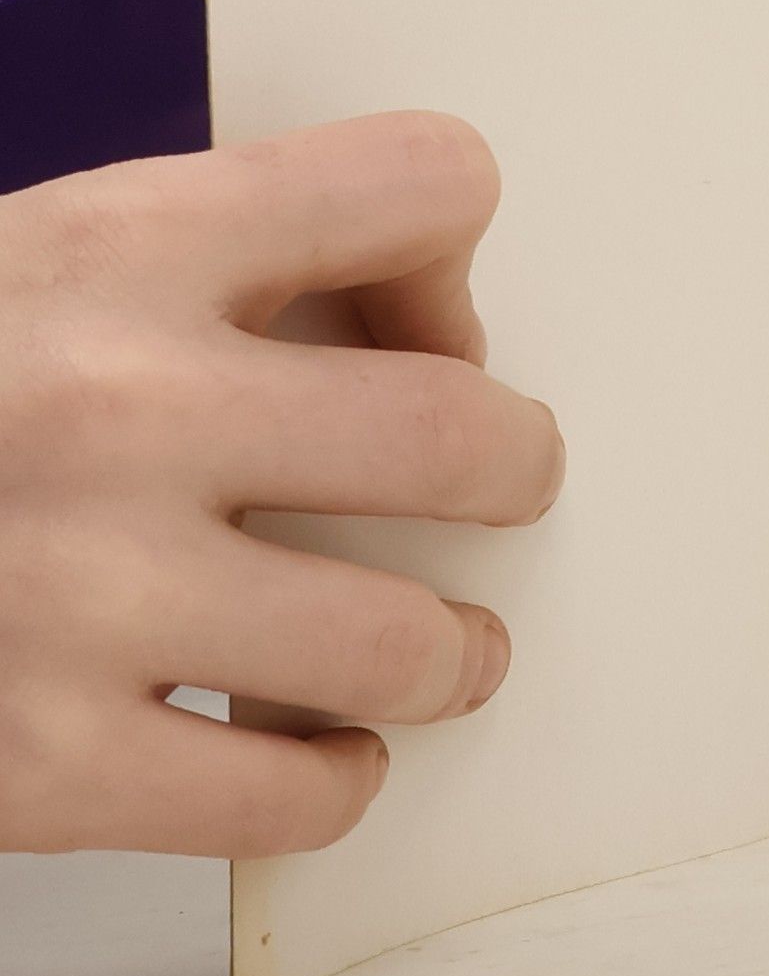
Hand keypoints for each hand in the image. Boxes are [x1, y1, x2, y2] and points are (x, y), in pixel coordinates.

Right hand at [0, 113, 564, 856]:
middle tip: (496, 487)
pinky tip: (310, 743)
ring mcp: (77, 595)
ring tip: (437, 646)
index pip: (422, 181)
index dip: (449, 249)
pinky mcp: (35, 767)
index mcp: (116, 246)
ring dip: (454, 651)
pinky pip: (294, 794)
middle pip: (466, 435)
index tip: (422, 310)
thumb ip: (216, 266)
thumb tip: (425, 320)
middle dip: (512, 469)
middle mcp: (113, 407)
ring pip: (409, 641)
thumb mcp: (33, 265)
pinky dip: (332, 778)